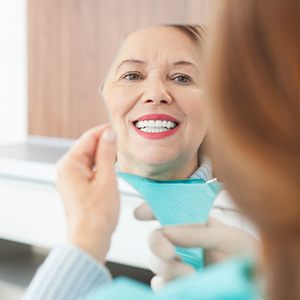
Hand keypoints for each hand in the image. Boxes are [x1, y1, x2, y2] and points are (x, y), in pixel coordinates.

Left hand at [56, 124, 118, 262]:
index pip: (88, 138)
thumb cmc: (97, 215)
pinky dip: (101, 166)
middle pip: (88, 147)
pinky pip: (89, 169)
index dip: (105, 131)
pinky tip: (113, 168)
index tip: (120, 128)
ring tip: (122, 155)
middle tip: (124, 142)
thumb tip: (109, 134)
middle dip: (106, 143)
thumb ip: (107, 153)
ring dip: (104, 155)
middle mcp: (66, 169)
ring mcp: (70, 179)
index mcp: (69, 164)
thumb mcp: (107, 179)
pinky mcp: (76, 187)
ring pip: (89, 158)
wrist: (89, 240)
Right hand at [135, 203, 256, 289]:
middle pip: (156, 239)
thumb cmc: (248, 254)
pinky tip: (182, 285)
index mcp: (194, 224)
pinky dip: (165, 285)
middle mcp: (184, 243)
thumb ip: (198, 233)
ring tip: (191, 275)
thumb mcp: (228, 237)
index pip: (168, 211)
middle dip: (158, 244)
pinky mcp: (181, 285)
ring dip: (168, 268)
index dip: (152, 209)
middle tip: (171, 254)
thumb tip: (167, 230)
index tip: (140, 213)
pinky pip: (161, 284)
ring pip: (156, 262)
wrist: (257, 281)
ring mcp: (181, 264)